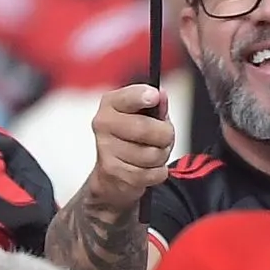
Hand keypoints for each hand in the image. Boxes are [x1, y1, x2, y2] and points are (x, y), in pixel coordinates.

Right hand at [81, 84, 174, 211]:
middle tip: (163, 136)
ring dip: (162, 156)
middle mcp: (103, 123)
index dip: (142, 97)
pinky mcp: (113, 172)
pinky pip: (151, 174)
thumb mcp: (146, 116)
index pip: (127, 97)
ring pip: (152, 154)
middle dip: (165, 136)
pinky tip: (147, 168)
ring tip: (152, 153)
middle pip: (146, 129)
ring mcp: (105, 148)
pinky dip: (157, 173)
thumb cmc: (132, 137)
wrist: (113, 170)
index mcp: (111, 103)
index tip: (154, 96)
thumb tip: (161, 96)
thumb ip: (156, 106)